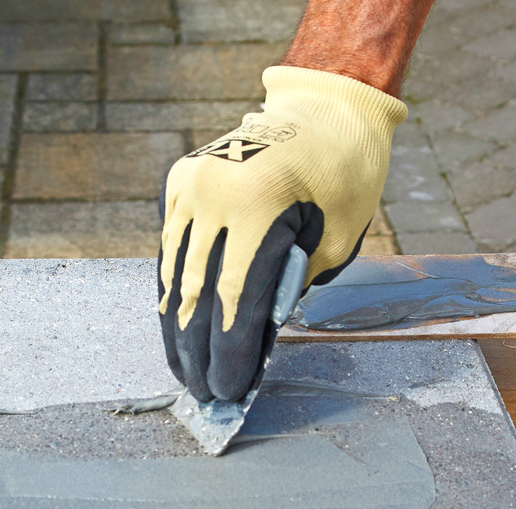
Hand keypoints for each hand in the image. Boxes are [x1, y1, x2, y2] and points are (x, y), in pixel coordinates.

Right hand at [158, 66, 406, 400]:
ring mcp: (190, 185)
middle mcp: (213, 193)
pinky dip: (174, 291)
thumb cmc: (345, 176)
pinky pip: (170, 249)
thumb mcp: (335, 240)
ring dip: (177, 328)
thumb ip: (290, 289)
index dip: (229, 353)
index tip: (228, 390)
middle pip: (195, 293)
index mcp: (260, 204)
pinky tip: (176, 326)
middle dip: (198, 352)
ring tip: (183, 371)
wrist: (325, 107)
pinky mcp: (179, 182)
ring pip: (173, 274)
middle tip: (202, 394)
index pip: (234, 300)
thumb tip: (251, 344)